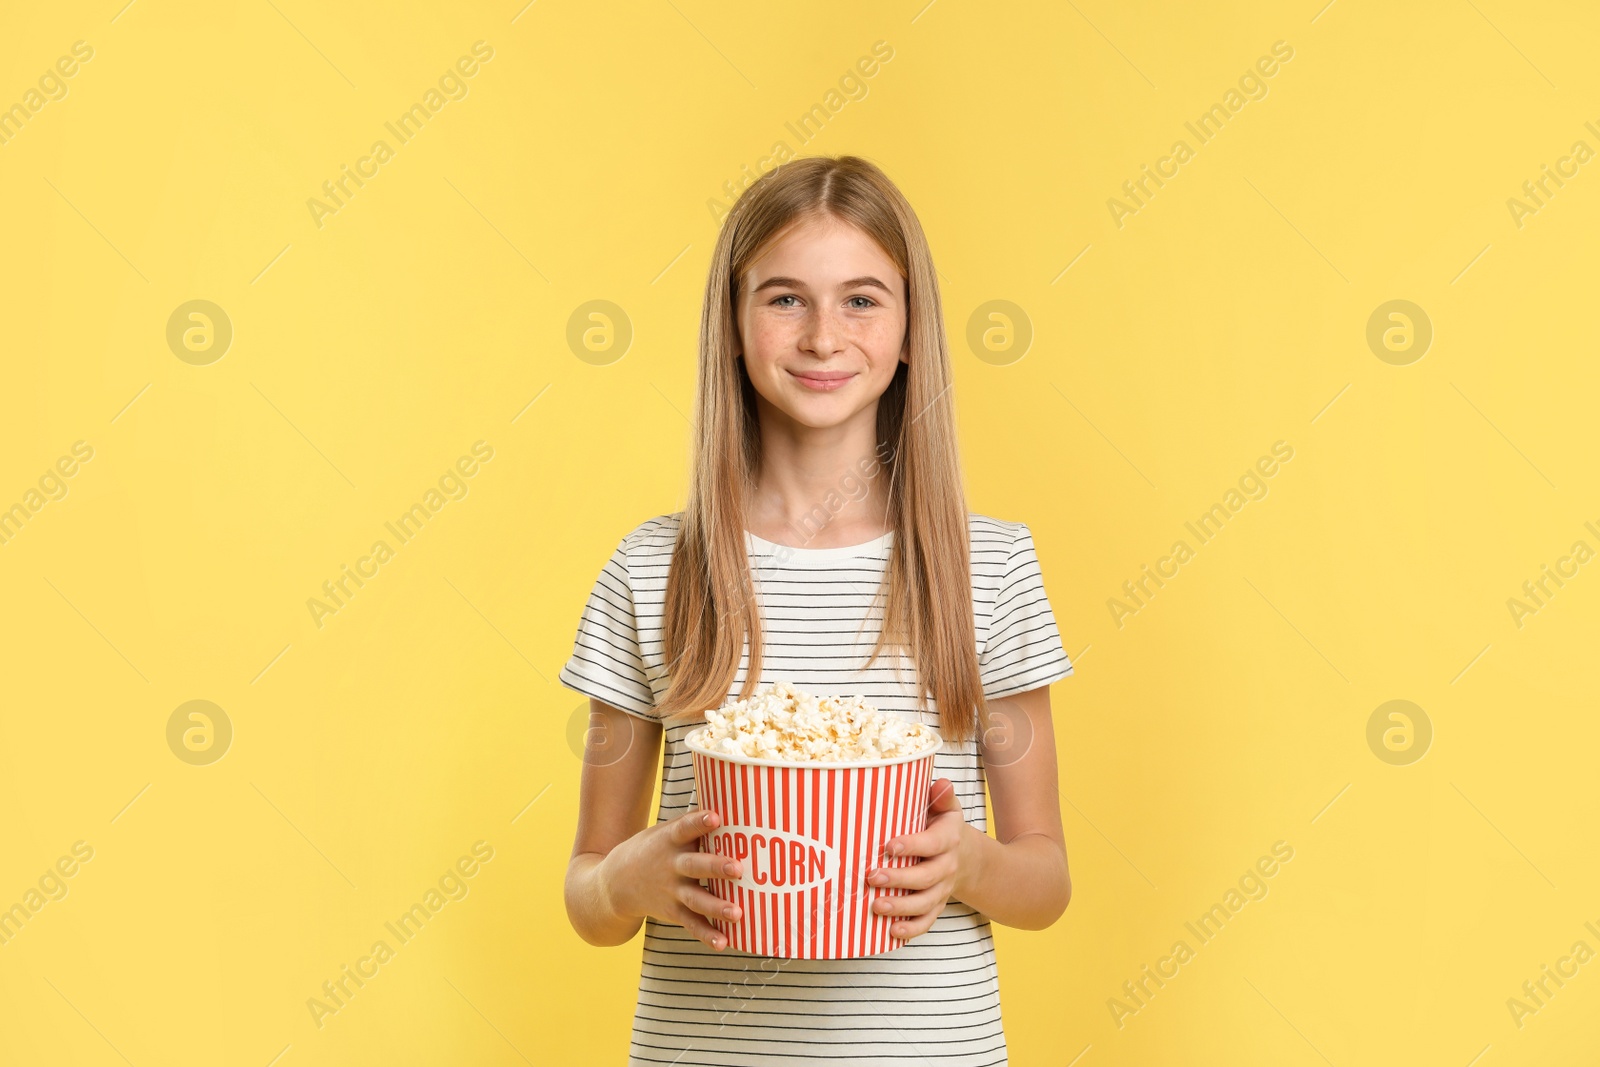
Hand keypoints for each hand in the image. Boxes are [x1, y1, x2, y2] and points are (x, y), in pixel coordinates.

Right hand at [600, 808, 744, 950]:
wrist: (615, 882)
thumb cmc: (653, 849)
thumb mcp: (665, 831)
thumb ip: (693, 825)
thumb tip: (730, 805)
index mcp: (670, 840)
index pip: (685, 828)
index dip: (700, 822)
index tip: (715, 817)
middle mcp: (671, 866)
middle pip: (694, 866)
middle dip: (716, 867)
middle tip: (737, 869)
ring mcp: (671, 891)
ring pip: (696, 899)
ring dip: (716, 907)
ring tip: (737, 913)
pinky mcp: (672, 912)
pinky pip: (691, 924)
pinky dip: (707, 935)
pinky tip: (724, 942)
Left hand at [865, 777, 969, 939]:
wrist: (966, 857)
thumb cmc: (943, 827)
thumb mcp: (947, 808)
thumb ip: (942, 796)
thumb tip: (941, 783)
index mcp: (948, 839)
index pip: (932, 844)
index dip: (912, 846)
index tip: (889, 846)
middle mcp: (947, 866)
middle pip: (926, 878)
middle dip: (898, 880)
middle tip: (871, 876)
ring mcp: (942, 889)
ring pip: (925, 903)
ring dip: (901, 908)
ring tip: (876, 906)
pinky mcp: (937, 905)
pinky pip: (927, 921)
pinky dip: (912, 929)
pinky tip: (892, 931)